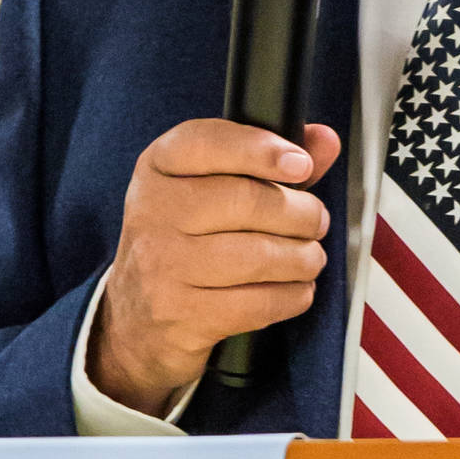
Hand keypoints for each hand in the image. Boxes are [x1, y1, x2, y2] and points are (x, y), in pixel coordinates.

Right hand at [89, 119, 342, 416]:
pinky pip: (256, 303)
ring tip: (310, 258)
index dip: (260, 149)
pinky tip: (296, 289)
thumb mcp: (210, 190)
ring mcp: (162, 265)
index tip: (300, 163)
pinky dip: (292, 296)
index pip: (206, 143)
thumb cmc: (184, 243)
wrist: (135, 318)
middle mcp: (153, 212)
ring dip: (303, 258)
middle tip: (316, 221)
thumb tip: (323, 140)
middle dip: (301, 212)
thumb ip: (267, 163)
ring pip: (258, 255)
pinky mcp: (181, 313)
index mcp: (158, 169)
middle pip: (246, 201)